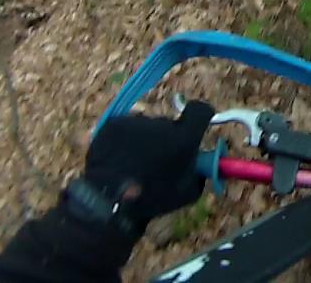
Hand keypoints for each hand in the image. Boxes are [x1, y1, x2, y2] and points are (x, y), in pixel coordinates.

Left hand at [85, 101, 214, 227]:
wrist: (109, 201)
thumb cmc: (153, 198)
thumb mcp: (189, 192)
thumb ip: (200, 170)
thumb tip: (201, 160)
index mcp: (184, 138)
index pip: (200, 110)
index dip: (200, 116)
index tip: (197, 125)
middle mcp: (162, 123)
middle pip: (170, 123)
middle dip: (167, 137)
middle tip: (159, 159)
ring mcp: (136, 121)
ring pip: (146, 127)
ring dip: (145, 140)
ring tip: (134, 164)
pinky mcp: (114, 123)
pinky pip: (125, 128)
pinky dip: (124, 140)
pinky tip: (119, 159)